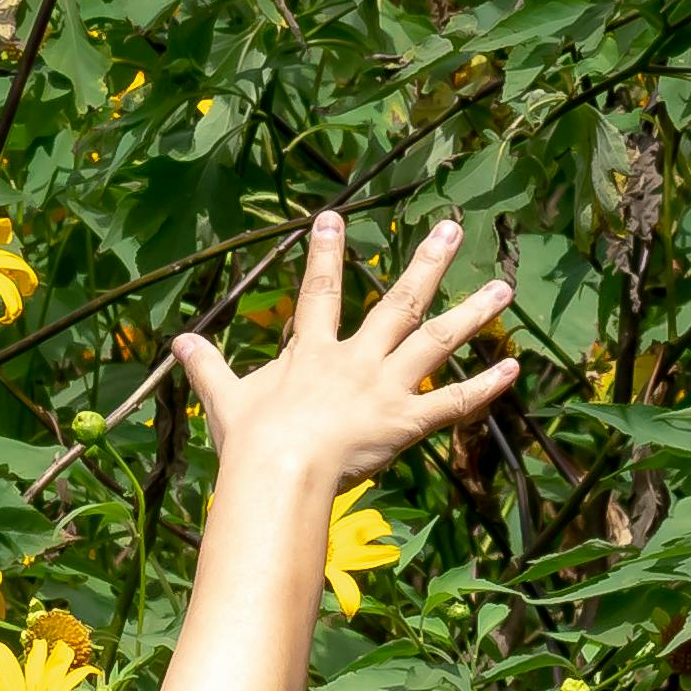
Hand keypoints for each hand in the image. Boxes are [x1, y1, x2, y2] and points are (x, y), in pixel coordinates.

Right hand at [172, 211, 515, 493]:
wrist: (278, 472)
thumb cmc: (251, 442)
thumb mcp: (225, 399)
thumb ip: (207, 367)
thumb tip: (176, 341)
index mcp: (314, 352)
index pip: (321, 292)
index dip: (326, 254)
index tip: (333, 218)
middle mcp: (356, 359)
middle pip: (398, 302)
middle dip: (427, 263)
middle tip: (452, 229)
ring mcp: (385, 388)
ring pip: (436, 341)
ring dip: (472, 314)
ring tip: (503, 289)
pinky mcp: (406, 422)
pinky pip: (452, 403)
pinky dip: (485, 387)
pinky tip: (514, 368)